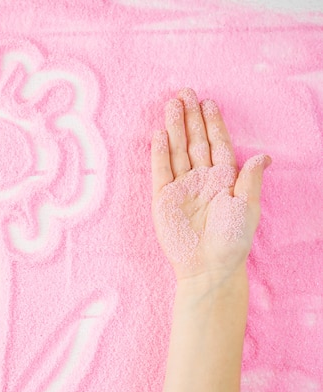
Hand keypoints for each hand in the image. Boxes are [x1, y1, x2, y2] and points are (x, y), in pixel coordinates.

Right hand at [151, 88, 270, 282]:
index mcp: (223, 179)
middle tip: (185, 92)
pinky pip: (161, 171)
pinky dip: (160, 153)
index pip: (217, 144)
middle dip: (190, 117)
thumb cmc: (232, 240)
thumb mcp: (248, 208)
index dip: (213, 123)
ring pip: (177, 151)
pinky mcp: (163, 199)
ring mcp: (181, 188)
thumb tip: (264, 155)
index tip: (208, 102)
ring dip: (174, 128)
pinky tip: (160, 135)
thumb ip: (250, 179)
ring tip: (171, 105)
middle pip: (195, 142)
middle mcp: (201, 179)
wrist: (208, 266)